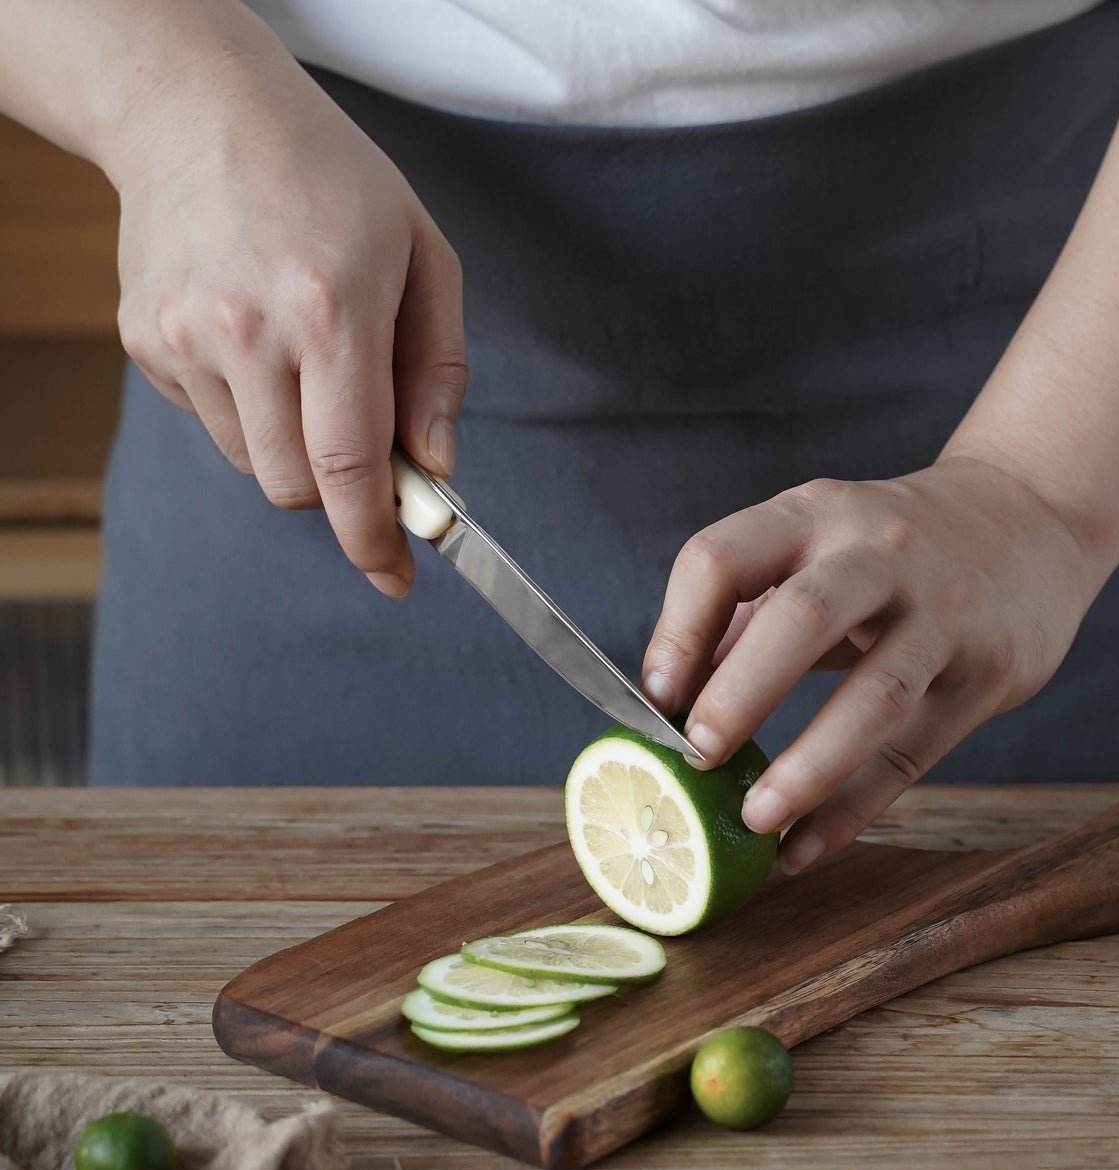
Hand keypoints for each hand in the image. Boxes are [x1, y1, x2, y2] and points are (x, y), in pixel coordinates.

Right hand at [110, 49, 466, 594]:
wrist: (199, 110)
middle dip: (340, 492)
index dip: (374, 538)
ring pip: (255, 464)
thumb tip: (435, 465)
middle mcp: (247, 330)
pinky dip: (249, 409)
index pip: (349, 468)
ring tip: (306, 361)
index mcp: (331, 311)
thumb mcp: (424, 257)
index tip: (395, 576)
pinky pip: (213, 423)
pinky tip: (256, 339)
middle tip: (368, 449)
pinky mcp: (145, 340)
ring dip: (296, 447)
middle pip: (297, 487)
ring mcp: (185, 337)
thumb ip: (439, 371)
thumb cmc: (331, 181)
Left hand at [641, 456, 1103, 872]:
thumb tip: (667, 703)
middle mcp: (879, 553)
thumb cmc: (891, 549)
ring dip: (806, 768)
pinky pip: (910, 754)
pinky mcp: (987, 672)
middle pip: (802, 618)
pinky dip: (850, 811)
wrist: (1028, 519)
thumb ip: (746, 613)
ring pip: (875, 696)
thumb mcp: (818, 546)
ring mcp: (943, 612)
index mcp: (814, 515)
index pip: (721, 559)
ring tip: (755, 819)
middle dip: (739, 694)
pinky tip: (802, 849)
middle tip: (697, 758)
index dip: (677, 632)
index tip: (655, 699)